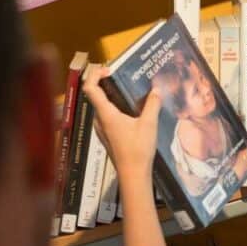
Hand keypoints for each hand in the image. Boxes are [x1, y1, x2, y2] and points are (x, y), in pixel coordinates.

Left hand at [83, 66, 160, 180]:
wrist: (133, 175)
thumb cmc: (138, 149)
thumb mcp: (149, 124)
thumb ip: (152, 104)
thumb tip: (156, 90)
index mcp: (106, 114)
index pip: (91, 88)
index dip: (95, 74)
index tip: (108, 69)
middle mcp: (99, 120)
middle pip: (96, 96)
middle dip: (106, 83)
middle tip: (122, 77)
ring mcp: (102, 130)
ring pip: (102, 108)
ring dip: (111, 97)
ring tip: (129, 93)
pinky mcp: (107, 137)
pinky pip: (107, 117)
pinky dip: (115, 109)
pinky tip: (131, 113)